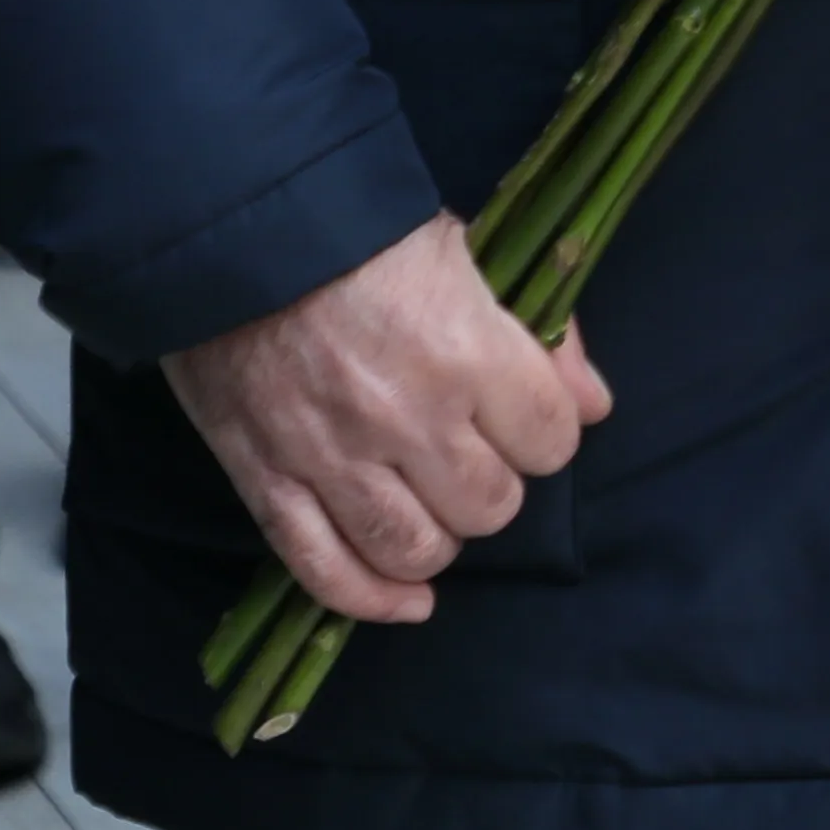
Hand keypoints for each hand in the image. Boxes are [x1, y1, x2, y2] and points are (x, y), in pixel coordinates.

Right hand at [165, 212, 611, 627]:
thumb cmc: (364, 230)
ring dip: (440, 539)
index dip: (546, 435)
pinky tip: (404, 600)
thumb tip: (593, 405)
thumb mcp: (472, 252)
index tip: (527, 420)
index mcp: (467, 354)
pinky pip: (322, 569)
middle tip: (474, 458)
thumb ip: (541, 333)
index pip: (549, 441)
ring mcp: (331, 459)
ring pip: (416, 548)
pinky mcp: (265, 481)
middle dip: (494, 487)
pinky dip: (368, 598)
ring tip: (436, 510)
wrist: (236, 229)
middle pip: (488, 505)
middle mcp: (406, 420)